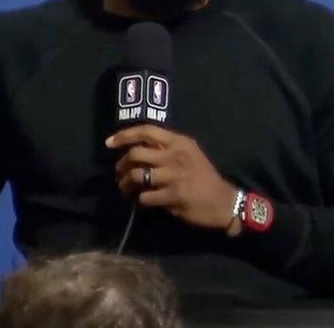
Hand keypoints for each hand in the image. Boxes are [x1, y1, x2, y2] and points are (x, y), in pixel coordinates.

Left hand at [106, 124, 238, 231]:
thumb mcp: (190, 153)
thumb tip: (137, 149)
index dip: (124, 135)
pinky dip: (139, 200)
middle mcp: (175, 156)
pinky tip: (143, 202)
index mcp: (179, 142)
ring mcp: (174, 176)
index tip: (109, 143)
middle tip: (119, 174)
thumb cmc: (204, 176)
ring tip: (126, 190)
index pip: (146, 131)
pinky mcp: (173, 196)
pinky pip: (145, 197)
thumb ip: (167, 148)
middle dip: (121, 165)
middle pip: (135, 154)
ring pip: (136, 176)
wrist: (225, 202)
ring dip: (125, 185)